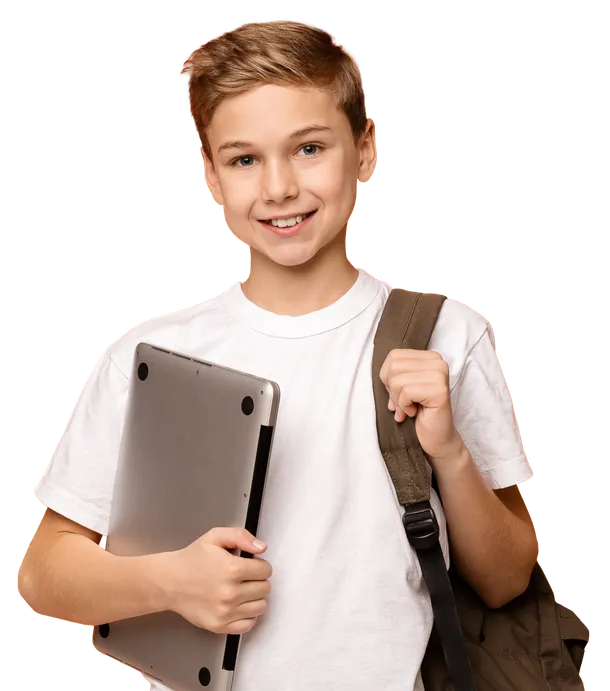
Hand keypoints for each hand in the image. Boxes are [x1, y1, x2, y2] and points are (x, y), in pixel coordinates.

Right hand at [164, 527, 271, 634]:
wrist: (169, 581)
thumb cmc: (192, 559)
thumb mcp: (215, 536)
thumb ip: (241, 536)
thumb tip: (261, 548)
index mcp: (232, 569)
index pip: (266, 570)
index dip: (260, 565)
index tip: (251, 565)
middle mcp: (230, 593)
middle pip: (265, 588)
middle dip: (258, 580)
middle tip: (244, 577)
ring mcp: (225, 612)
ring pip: (261, 607)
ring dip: (255, 597)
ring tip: (241, 589)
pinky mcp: (219, 626)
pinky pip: (249, 624)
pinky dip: (247, 615)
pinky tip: (238, 605)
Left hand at [379, 349, 464, 464]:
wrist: (437, 438)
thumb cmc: (419, 412)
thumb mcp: (402, 387)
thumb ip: (394, 374)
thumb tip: (383, 374)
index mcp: (429, 357)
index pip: (394, 356)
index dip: (388, 377)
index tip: (399, 392)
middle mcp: (438, 362)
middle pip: (394, 366)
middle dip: (392, 390)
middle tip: (403, 403)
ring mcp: (440, 375)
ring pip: (397, 380)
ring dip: (398, 400)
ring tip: (409, 409)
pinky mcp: (439, 391)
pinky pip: (406, 392)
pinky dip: (404, 407)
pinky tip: (415, 412)